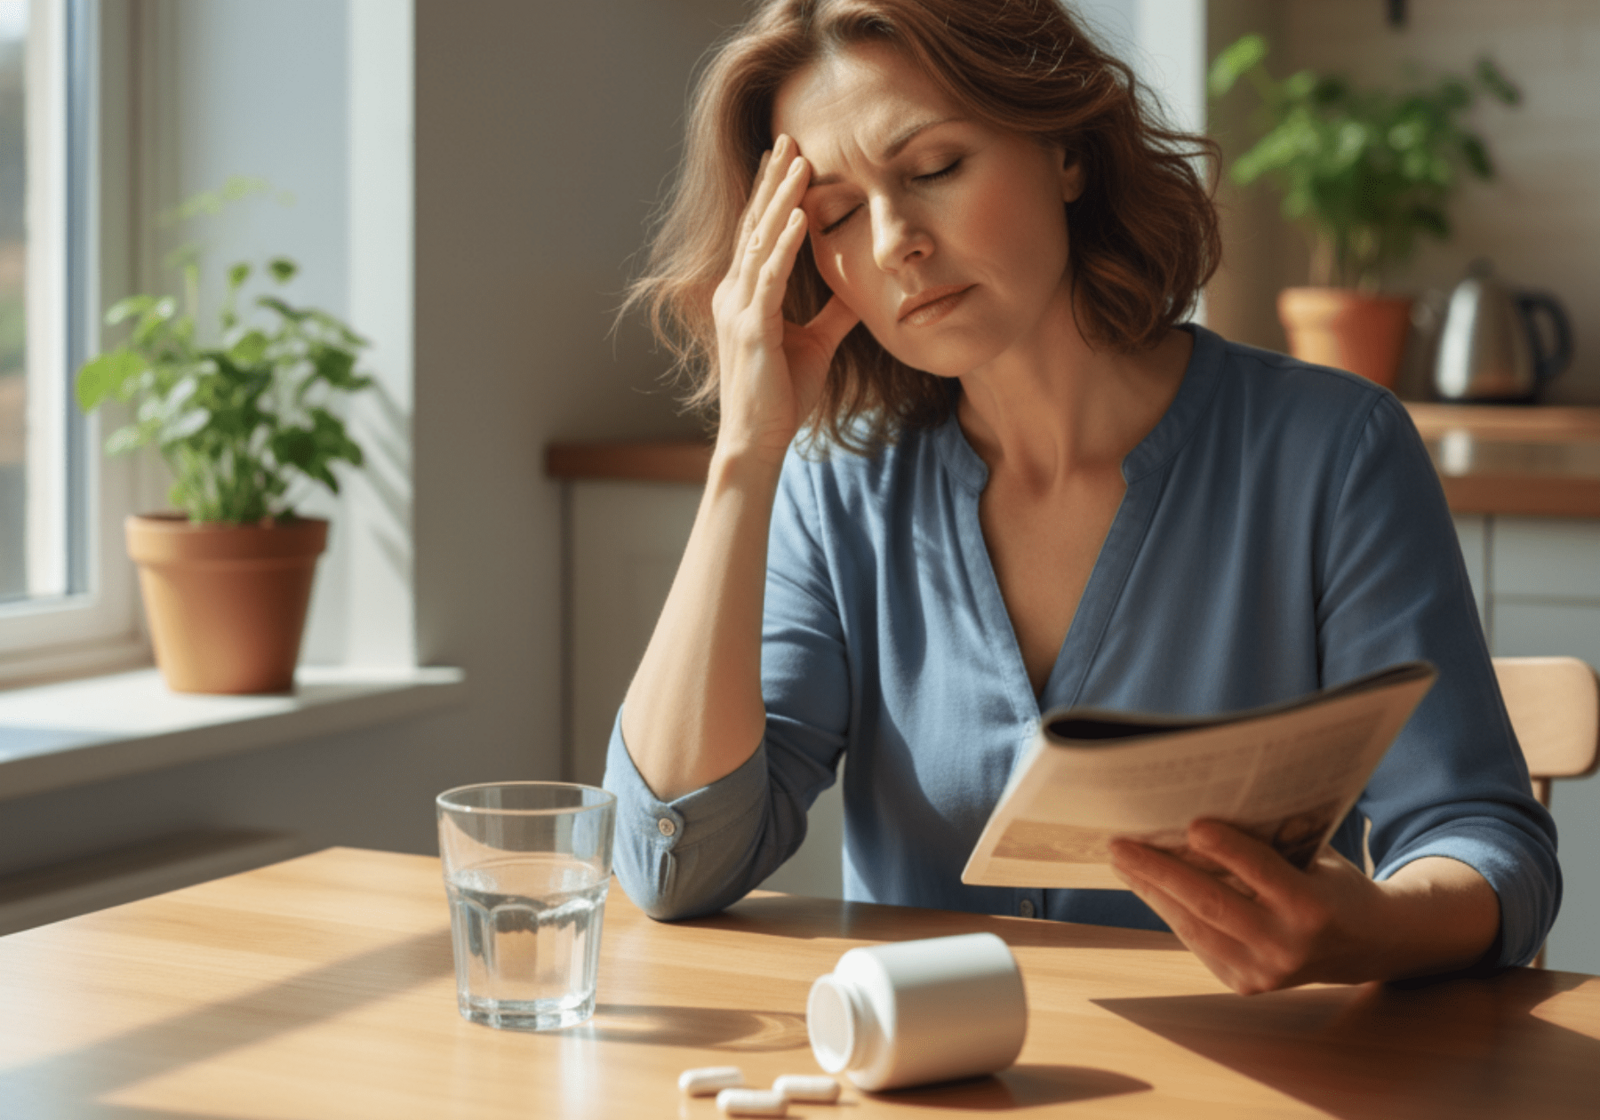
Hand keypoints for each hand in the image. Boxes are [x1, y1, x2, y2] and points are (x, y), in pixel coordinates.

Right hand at [711, 134, 858, 465]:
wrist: (758, 441)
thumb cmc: (782, 396)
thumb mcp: (815, 344)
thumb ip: (832, 314)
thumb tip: (854, 288)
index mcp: (746, 297)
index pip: (758, 235)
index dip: (772, 196)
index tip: (788, 159)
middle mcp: (735, 295)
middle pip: (755, 225)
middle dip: (772, 182)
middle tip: (789, 138)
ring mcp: (740, 310)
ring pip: (761, 241)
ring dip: (780, 199)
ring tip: (798, 162)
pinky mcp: (753, 329)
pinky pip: (769, 277)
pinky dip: (783, 244)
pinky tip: (797, 217)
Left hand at [1109, 819, 1393, 994]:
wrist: (1363, 946)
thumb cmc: (1330, 883)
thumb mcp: (1315, 856)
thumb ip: (1270, 841)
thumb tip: (1202, 807)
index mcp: (1313, 907)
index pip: (1262, 873)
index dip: (1227, 848)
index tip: (1192, 824)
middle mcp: (1287, 945)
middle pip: (1212, 904)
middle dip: (1158, 871)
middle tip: (1120, 844)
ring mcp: (1264, 971)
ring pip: (1193, 926)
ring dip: (1151, 891)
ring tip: (1122, 861)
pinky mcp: (1244, 983)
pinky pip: (1196, 941)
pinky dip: (1168, 909)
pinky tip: (1146, 885)